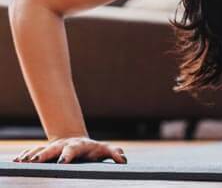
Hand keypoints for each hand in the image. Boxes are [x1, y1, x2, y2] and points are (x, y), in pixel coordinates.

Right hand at [12, 136, 127, 163]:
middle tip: (34, 162)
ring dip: (30, 156)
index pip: (72, 150)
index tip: (62, 161)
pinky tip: (16, 162)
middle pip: (52, 149)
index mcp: (78, 146)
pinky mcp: (44, 150)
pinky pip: (32, 152)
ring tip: (21, 163)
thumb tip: (123, 159)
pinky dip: (24, 156)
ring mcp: (52, 147)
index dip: (67, 155)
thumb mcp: (103, 150)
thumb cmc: (92, 149)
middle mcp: (63, 145)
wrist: (78, 141)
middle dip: (43, 155)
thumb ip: (114, 153)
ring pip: (40, 150)